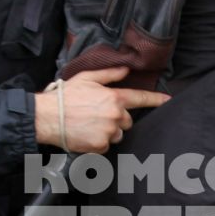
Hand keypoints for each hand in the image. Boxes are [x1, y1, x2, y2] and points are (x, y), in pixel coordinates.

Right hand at [37, 66, 169, 152]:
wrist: (47, 116)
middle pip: (127, 121)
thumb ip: (109, 74)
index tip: (168, 100)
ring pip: (117, 135)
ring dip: (107, 132)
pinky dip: (97, 143)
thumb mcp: (86, 78)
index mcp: (114, 98)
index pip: (140, 98)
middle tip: (97, 114)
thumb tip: (126, 69)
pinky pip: (105, 146)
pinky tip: (85, 134)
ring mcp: (108, 132)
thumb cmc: (65, 96)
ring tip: (88, 125)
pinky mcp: (99, 146)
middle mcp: (115, 116)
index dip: (155, 99)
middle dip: (116, 119)